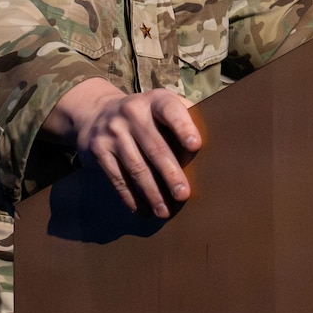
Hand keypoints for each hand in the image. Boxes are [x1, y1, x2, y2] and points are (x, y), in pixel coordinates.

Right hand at [44, 77, 202, 215]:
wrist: (96, 112)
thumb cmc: (145, 115)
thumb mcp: (161, 105)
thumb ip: (184, 117)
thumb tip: (216, 138)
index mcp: (155, 100)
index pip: (170, 110)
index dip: (183, 127)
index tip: (196, 145)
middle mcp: (132, 113)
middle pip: (154, 147)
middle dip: (170, 174)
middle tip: (183, 194)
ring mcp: (113, 132)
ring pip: (136, 167)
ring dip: (151, 192)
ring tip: (164, 211)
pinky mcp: (99, 150)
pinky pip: (117, 177)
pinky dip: (130, 197)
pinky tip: (142, 209)